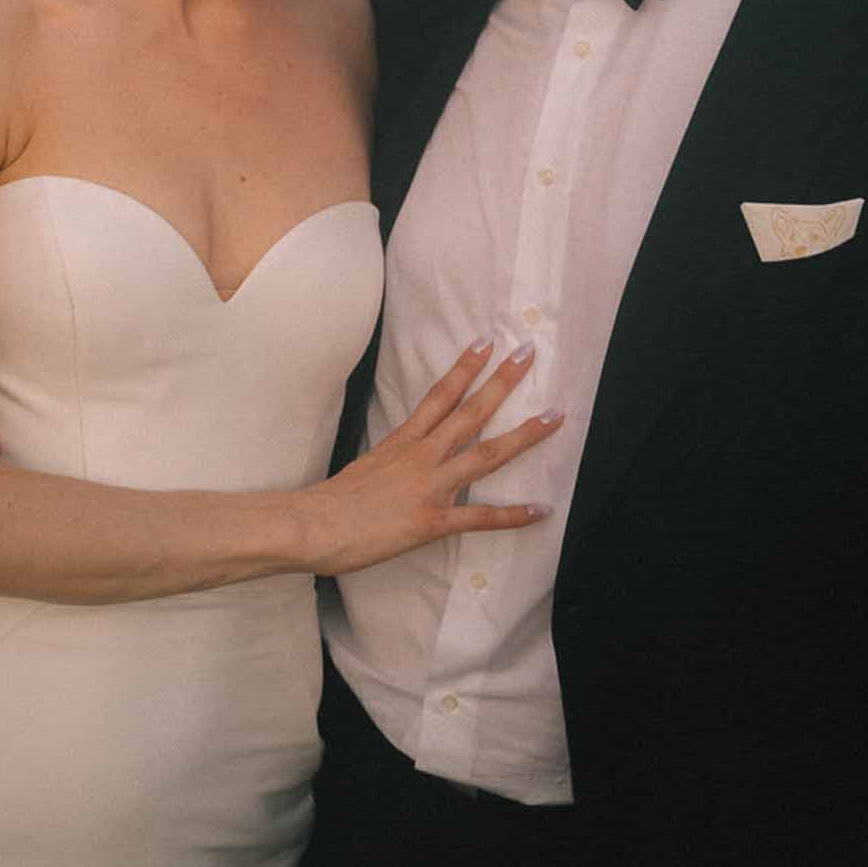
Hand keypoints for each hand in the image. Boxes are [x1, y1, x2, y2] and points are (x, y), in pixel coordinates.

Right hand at [307, 339, 561, 576]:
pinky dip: (513, 516)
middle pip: (470, 411)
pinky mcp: (432, 521)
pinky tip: (541, 510)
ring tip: (555, 418)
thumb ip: (393, 459)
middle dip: (502, 382)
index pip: (440, 394)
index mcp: (404, 441)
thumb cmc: (332, 501)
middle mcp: (422, 456)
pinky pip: (480, 517)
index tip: (486, 342)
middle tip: (528, 354)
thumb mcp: (366, 466)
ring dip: (524, 436)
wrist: (313, 525)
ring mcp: (430, 486)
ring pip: (485, 454)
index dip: (465, 367)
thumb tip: (407, 456)